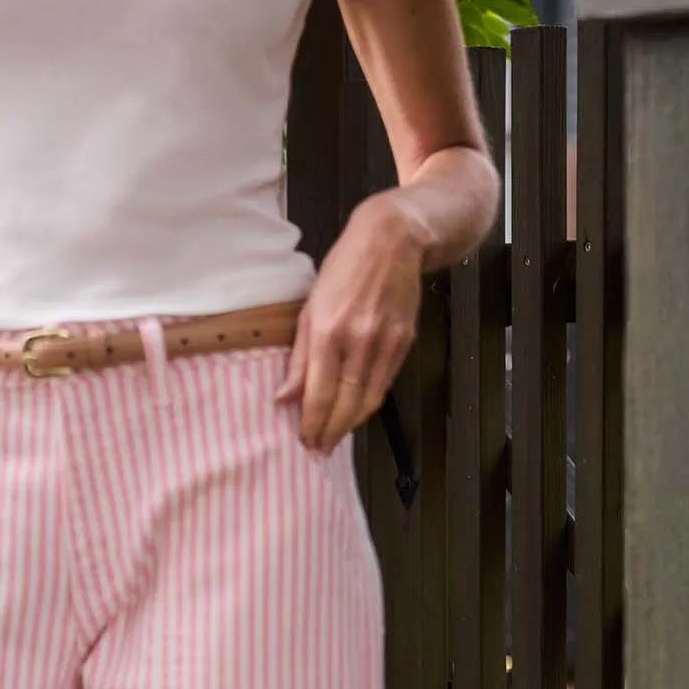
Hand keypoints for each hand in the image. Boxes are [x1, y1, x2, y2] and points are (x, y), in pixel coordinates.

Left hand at [277, 190, 425, 452]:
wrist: (394, 239)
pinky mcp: (404, 343)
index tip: (305, 440)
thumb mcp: (310, 307)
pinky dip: (368, 404)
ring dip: (350, 425)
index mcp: (329, 332)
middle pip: (346, 405)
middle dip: (331, 432)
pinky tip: (355, 413)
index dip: (312, 423)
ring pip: (368, 401)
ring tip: (334, 438)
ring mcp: (385, 344)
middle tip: (319, 449)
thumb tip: (284, 398)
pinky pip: (384, 385)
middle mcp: (359, 341)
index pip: (319, 394)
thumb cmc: (345, 268)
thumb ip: (298, 357)